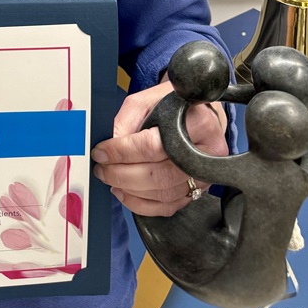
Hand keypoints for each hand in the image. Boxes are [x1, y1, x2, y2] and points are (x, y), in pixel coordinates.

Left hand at [91, 79, 227, 216]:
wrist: (195, 113)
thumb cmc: (172, 105)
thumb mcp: (146, 101)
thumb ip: (125, 122)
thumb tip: (108, 149)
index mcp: (197, 123)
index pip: (153, 146)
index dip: (122, 152)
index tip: (101, 152)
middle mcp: (206, 153)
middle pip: (159, 174)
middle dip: (122, 174)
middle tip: (101, 169)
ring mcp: (205, 175)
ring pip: (163, 194)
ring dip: (129, 191)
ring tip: (110, 179)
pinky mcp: (199, 190)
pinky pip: (168, 206)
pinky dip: (142, 204)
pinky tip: (125, 192)